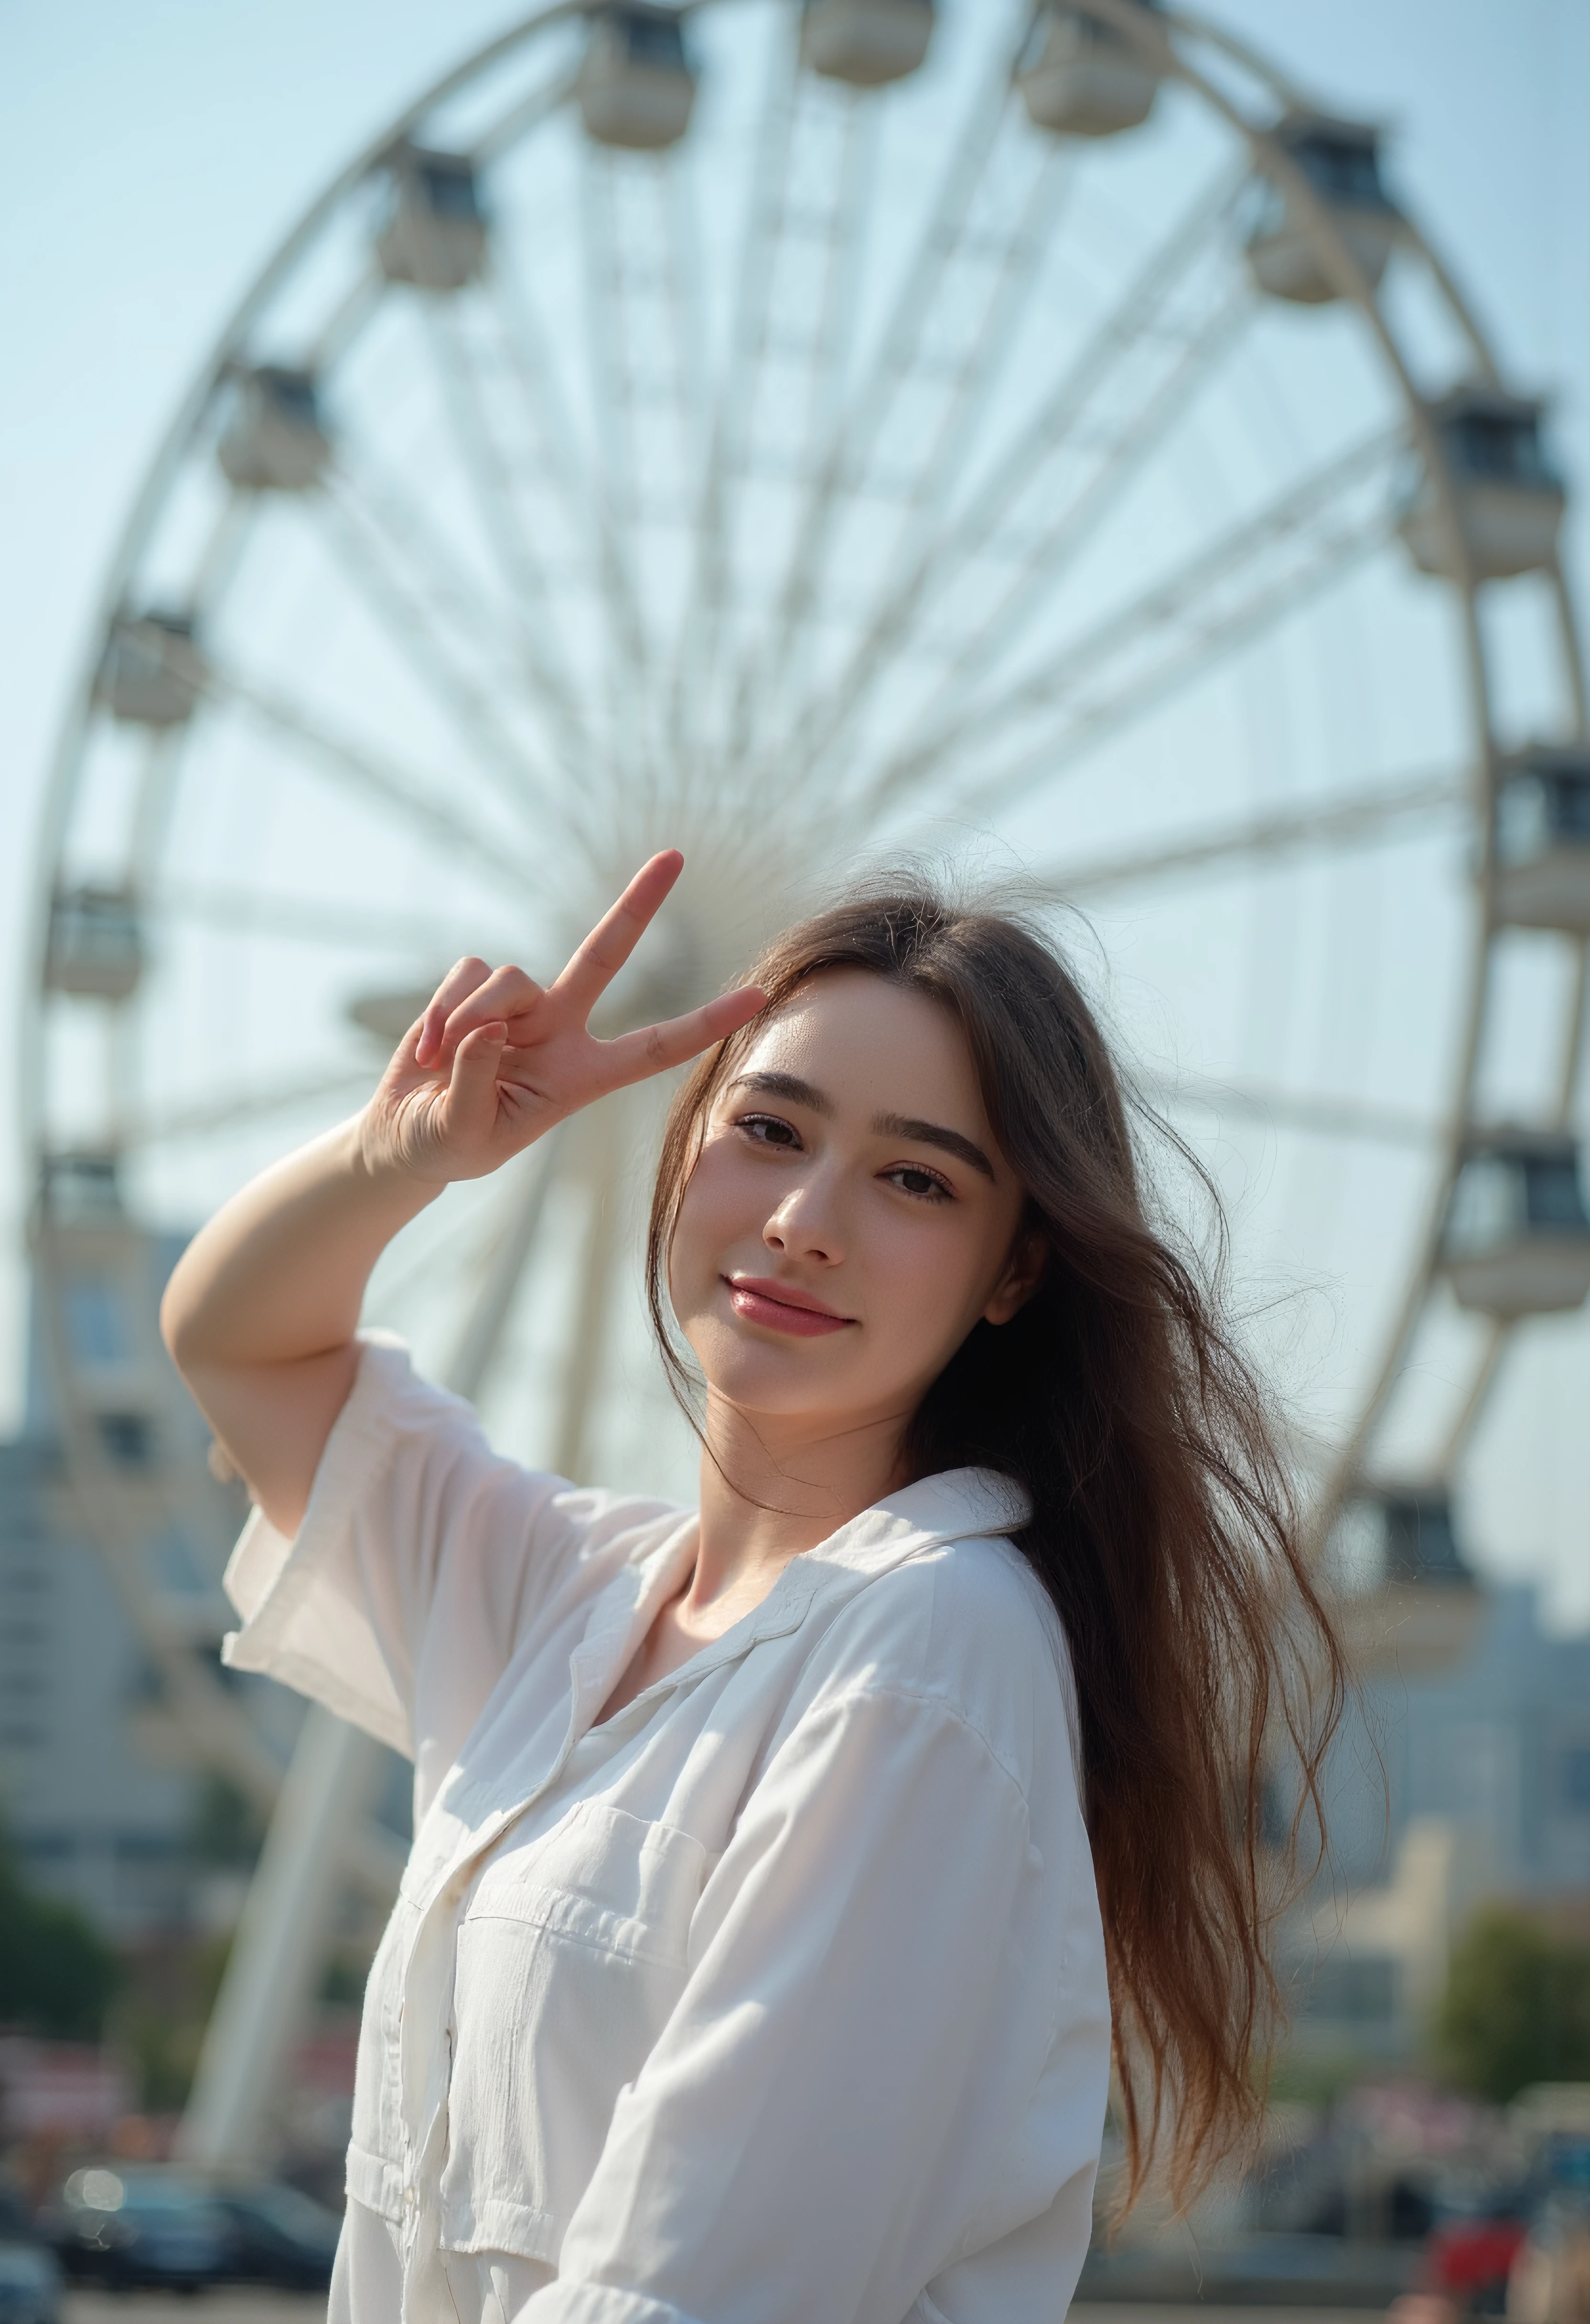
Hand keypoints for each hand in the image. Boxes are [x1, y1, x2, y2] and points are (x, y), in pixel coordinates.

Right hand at [360, 852, 765, 1184]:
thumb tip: (487, 1027)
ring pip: (510, 977)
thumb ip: (478, 1083)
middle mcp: (560, 1030)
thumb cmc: (447, 1145)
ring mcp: (519, 1006)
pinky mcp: (475, 988)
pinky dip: (442, 1010)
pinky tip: (428, 1051)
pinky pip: (467, 973)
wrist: (406, 1136)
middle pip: (604, 955)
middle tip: (675, 855)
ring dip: (469, 1017)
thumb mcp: (466, 1132)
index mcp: (581, 1077)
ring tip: (442, 1065)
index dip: (706, 1023)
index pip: (657, 1047)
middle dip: (637, 905)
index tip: (759, 998)